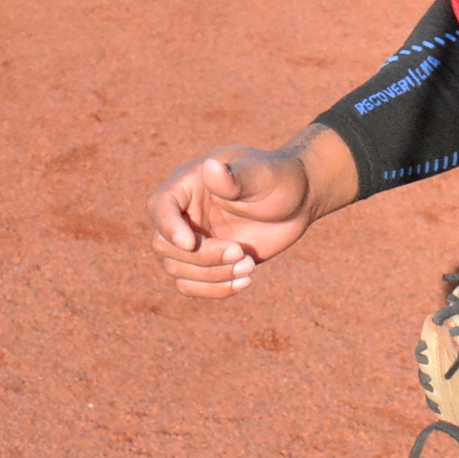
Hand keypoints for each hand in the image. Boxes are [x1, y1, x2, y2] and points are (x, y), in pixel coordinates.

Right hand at [147, 128, 354, 296]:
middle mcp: (185, 213)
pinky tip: (246, 281)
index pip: (160, 205)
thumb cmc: (280, 178)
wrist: (298, 202)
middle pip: (164, 245)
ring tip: (249, 266)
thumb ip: (236, 176)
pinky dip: (215, 290)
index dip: (168, 227)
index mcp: (190, 184)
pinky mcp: (208, 262)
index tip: (191, 243)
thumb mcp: (263, 174)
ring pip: (177, 270)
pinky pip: (192, 285)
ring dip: (211, 276)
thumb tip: (211, 167)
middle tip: (240, 253)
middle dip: (201, 256)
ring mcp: (194, 240)